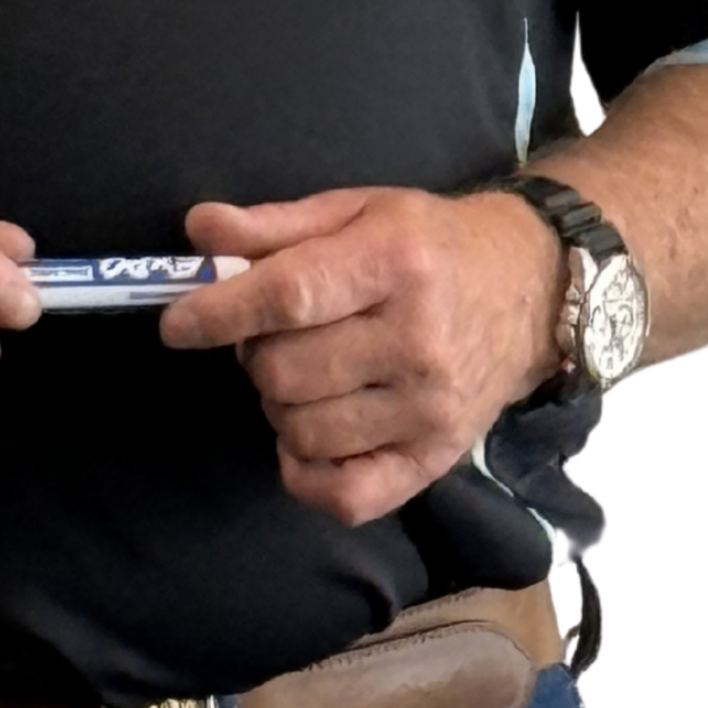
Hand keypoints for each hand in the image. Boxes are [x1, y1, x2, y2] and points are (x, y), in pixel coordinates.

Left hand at [157, 186, 567, 526]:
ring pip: (301, 431)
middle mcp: (417, 340)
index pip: (289, 296)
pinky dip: (307, 474)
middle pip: (284, 371)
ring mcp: (430, 408)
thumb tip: (199, 231)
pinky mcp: (436, 458)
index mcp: (394, 263)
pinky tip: (310, 438)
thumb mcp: (356, 211)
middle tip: (277, 336)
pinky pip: (345, 495)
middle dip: (255, 354)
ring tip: (306, 375)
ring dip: (280, 406)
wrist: (531, 289)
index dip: (218, 312)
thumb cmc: (427, 244)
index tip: (176, 323)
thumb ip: (273, 226)